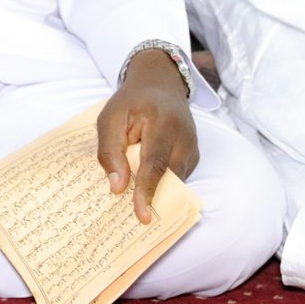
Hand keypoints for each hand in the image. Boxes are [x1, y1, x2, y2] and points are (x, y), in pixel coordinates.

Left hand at [97, 49, 197, 221]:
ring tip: (139, 205)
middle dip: (154, 198)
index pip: (155, 163)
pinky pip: (179, 177)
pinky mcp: (194, 155)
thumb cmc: (131, 102)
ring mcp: (193, 146)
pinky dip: (164, 186)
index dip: (147, 191)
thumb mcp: (110, 118)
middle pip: (171, 176)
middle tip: (137, 218)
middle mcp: (184, 136)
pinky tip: (148, 190)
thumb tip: (118, 187)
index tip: (141, 215)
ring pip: (176, 180)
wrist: (160, 85)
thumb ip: (110, 151)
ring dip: (159, 193)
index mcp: (161, 122)